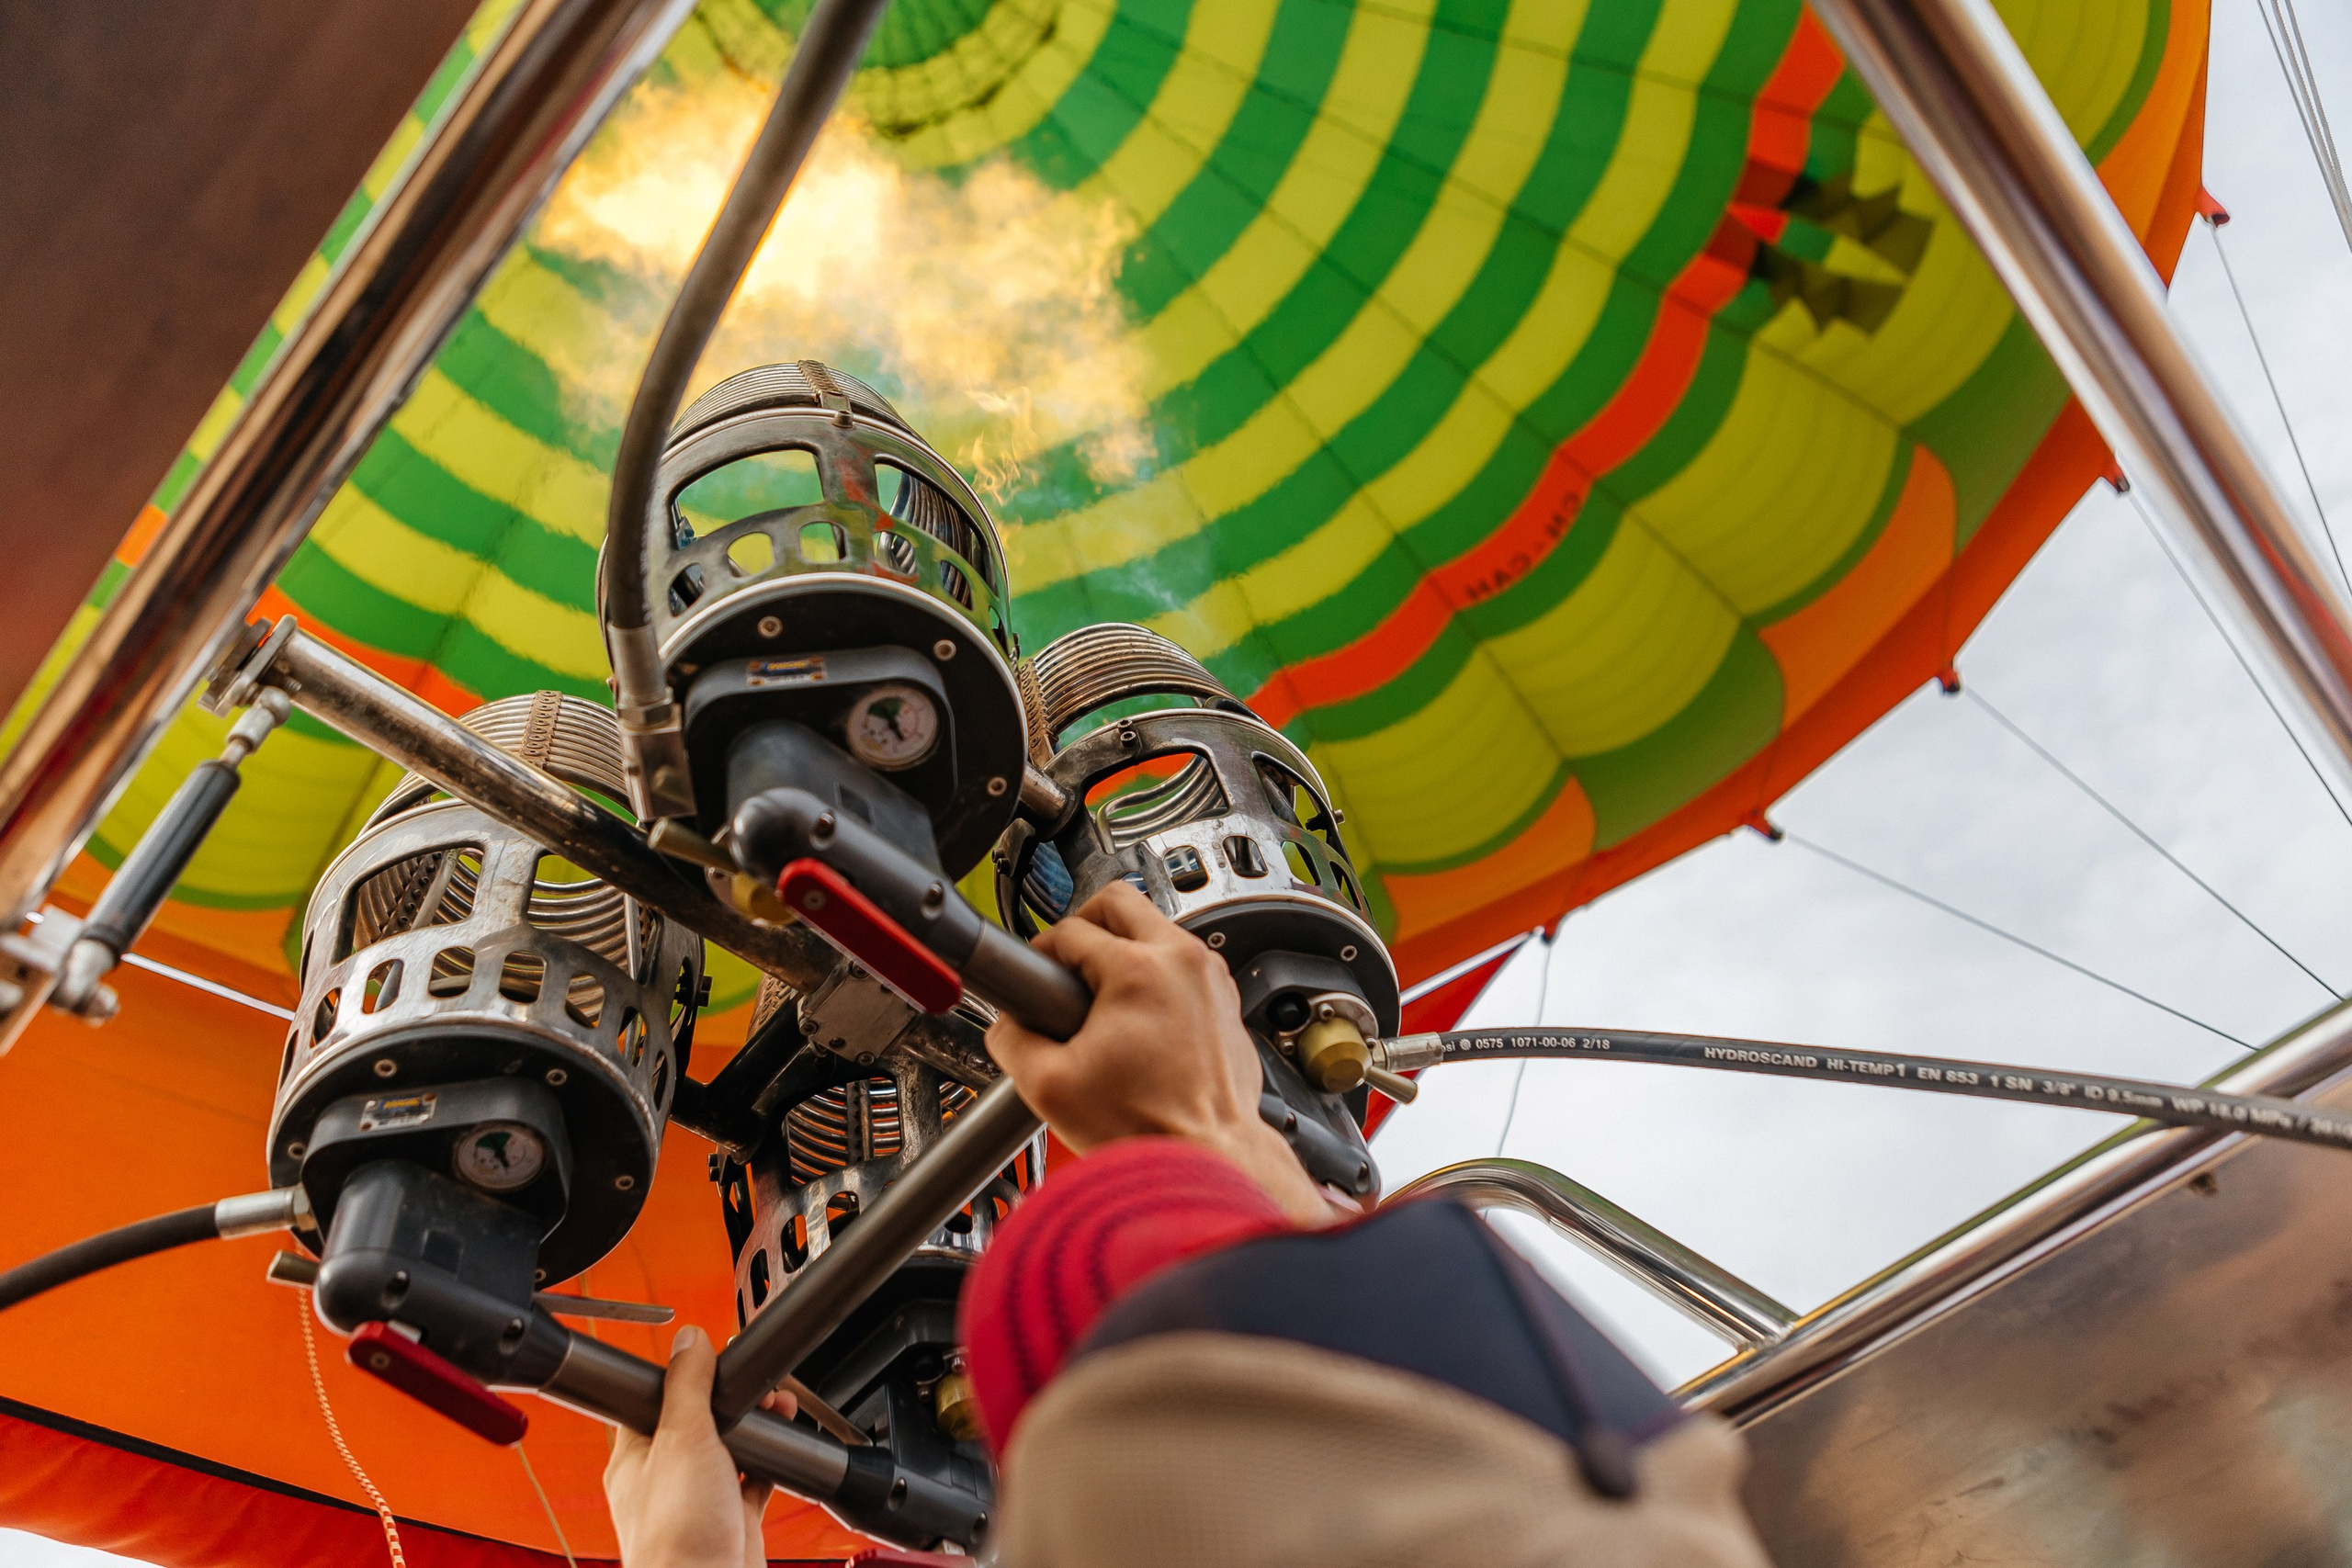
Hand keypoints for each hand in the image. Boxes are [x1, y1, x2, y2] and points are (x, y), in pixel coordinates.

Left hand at [604, 1326, 795, 1567]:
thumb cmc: (677, 1535)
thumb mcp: (682, 1438)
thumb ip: (688, 1387)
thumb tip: (688, 1340)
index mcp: (635, 1456)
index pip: (655, 1398)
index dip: (685, 1375)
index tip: (713, 1356)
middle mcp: (664, 1478)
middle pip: (698, 1421)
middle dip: (731, 1398)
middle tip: (757, 1383)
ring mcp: (698, 1501)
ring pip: (728, 1449)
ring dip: (755, 1426)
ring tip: (778, 1406)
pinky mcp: (730, 1521)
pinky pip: (751, 1482)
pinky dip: (769, 1464)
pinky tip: (782, 1450)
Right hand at [986, 881, 1327, 1224]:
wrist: (1208, 1160)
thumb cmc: (1148, 1130)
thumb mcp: (1049, 1086)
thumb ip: (1012, 1040)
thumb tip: (1008, 1024)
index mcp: (1139, 970)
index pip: (1070, 930)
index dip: (1040, 952)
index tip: (1034, 979)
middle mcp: (1184, 962)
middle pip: (1121, 902)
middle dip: (1085, 924)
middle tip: (1067, 962)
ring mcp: (1211, 980)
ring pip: (1157, 930)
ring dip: (1124, 949)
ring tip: (1100, 996)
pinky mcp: (1226, 1003)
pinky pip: (1183, 965)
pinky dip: (1157, 977)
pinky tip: (1137, 1018)